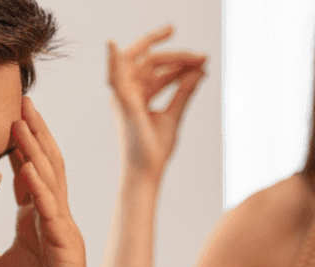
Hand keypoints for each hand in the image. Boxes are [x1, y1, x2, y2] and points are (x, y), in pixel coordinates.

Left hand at [0, 97, 107, 266]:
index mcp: (35, 222)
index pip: (26, 173)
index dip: (16, 144)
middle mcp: (51, 220)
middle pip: (44, 166)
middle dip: (33, 133)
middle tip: (18, 101)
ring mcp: (62, 233)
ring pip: (52, 181)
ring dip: (37, 150)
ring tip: (23, 121)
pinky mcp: (67, 251)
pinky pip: (53, 214)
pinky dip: (40, 190)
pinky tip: (29, 170)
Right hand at [107, 25, 207, 180]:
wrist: (147, 173)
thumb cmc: (155, 150)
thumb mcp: (174, 115)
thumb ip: (184, 92)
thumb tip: (200, 71)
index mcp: (137, 95)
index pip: (155, 69)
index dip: (180, 62)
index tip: (203, 61)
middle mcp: (127, 92)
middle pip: (149, 61)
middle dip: (176, 55)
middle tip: (203, 55)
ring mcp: (123, 97)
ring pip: (141, 62)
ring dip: (170, 56)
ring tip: (197, 56)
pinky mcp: (122, 103)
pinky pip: (113, 77)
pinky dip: (111, 60)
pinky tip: (112, 45)